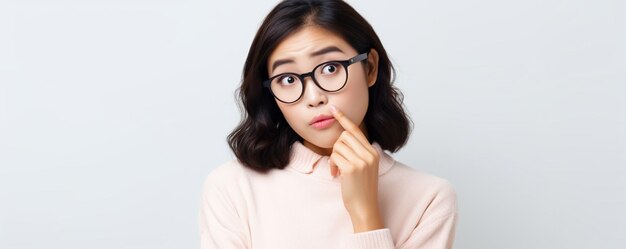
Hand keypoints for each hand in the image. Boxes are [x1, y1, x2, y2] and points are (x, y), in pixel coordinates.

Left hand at [328, 104, 383, 231]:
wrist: (364, 207)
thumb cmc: (361, 188)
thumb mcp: (364, 166)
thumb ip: (357, 152)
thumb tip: (341, 139)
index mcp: (373, 152)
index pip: (357, 130)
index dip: (344, 119)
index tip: (333, 109)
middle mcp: (369, 154)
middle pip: (344, 136)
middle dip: (337, 146)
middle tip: (337, 161)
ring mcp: (361, 161)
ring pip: (338, 145)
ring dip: (334, 158)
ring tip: (337, 170)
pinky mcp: (352, 168)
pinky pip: (334, 156)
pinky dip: (332, 165)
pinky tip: (336, 175)